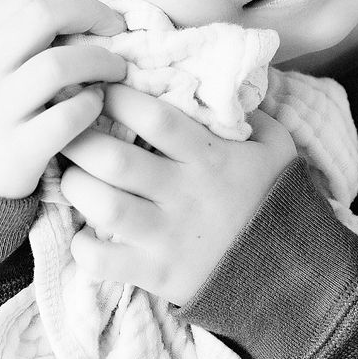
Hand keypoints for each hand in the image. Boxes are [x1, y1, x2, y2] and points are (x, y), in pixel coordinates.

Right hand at [0, 0, 130, 198]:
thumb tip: (36, 3)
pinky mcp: (16, 154)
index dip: (69, 0)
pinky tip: (96, 105)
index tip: (93, 16)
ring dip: (101, 61)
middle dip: (90, 15)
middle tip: (115, 31)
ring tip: (116, 71)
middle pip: (42, 17)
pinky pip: (67, 118)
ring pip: (60, 65)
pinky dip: (91, 106)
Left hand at [59, 83, 299, 305]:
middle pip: (115, 160)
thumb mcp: (276, 148)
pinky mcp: (157, 273)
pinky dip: (84, 249)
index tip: (99, 89)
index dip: (119, 98)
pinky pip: (104, 262)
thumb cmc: (276, 202)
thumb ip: (250, 114)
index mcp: (209, 157)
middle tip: (65, 131)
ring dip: (75, 187)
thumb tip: (221, 84)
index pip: (154, 117)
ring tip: (69, 176)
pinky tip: (84, 234)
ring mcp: (167, 236)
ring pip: (102, 206)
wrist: (292, 274)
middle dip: (79, 140)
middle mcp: (183, 194)